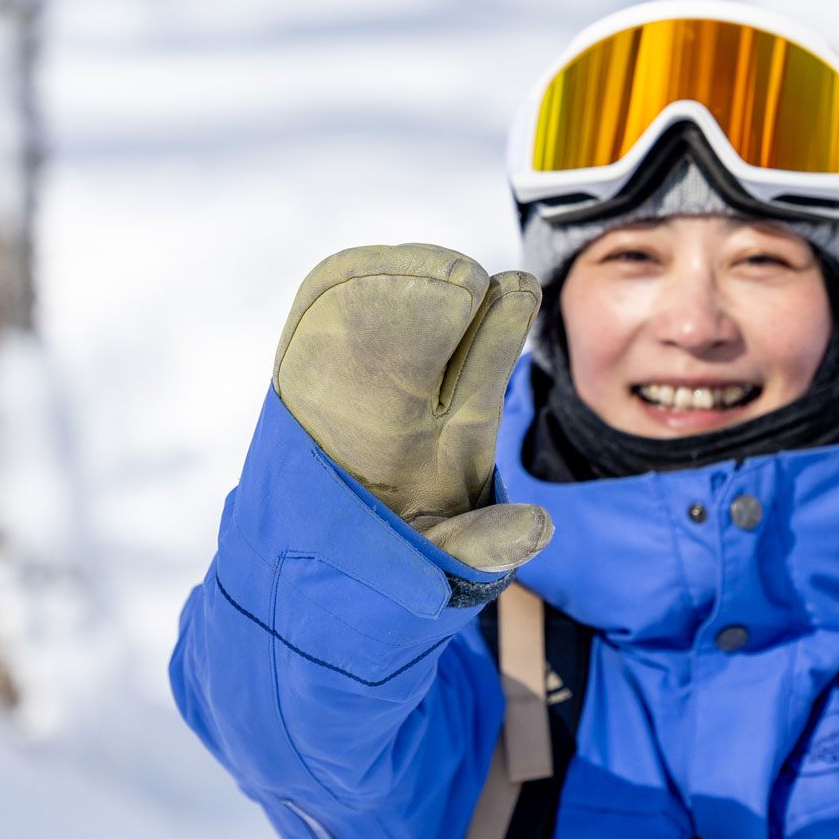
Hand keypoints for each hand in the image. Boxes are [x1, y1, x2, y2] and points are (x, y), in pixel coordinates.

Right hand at [273, 244, 550, 572]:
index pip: (483, 366)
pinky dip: (327, 302)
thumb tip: (540, 526)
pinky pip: (312, 336)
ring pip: (375, 322)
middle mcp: (412, 402)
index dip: (498, 328)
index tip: (516, 288)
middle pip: (436, 333)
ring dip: (392, 283)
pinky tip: (348, 275)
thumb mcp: (444, 560)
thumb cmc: (392, 568)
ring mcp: (353, 388)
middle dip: (451, 294)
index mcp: (455, 436)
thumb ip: (485, 544)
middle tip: (467, 267)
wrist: (305, 581)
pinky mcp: (299, 385)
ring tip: (410, 257)